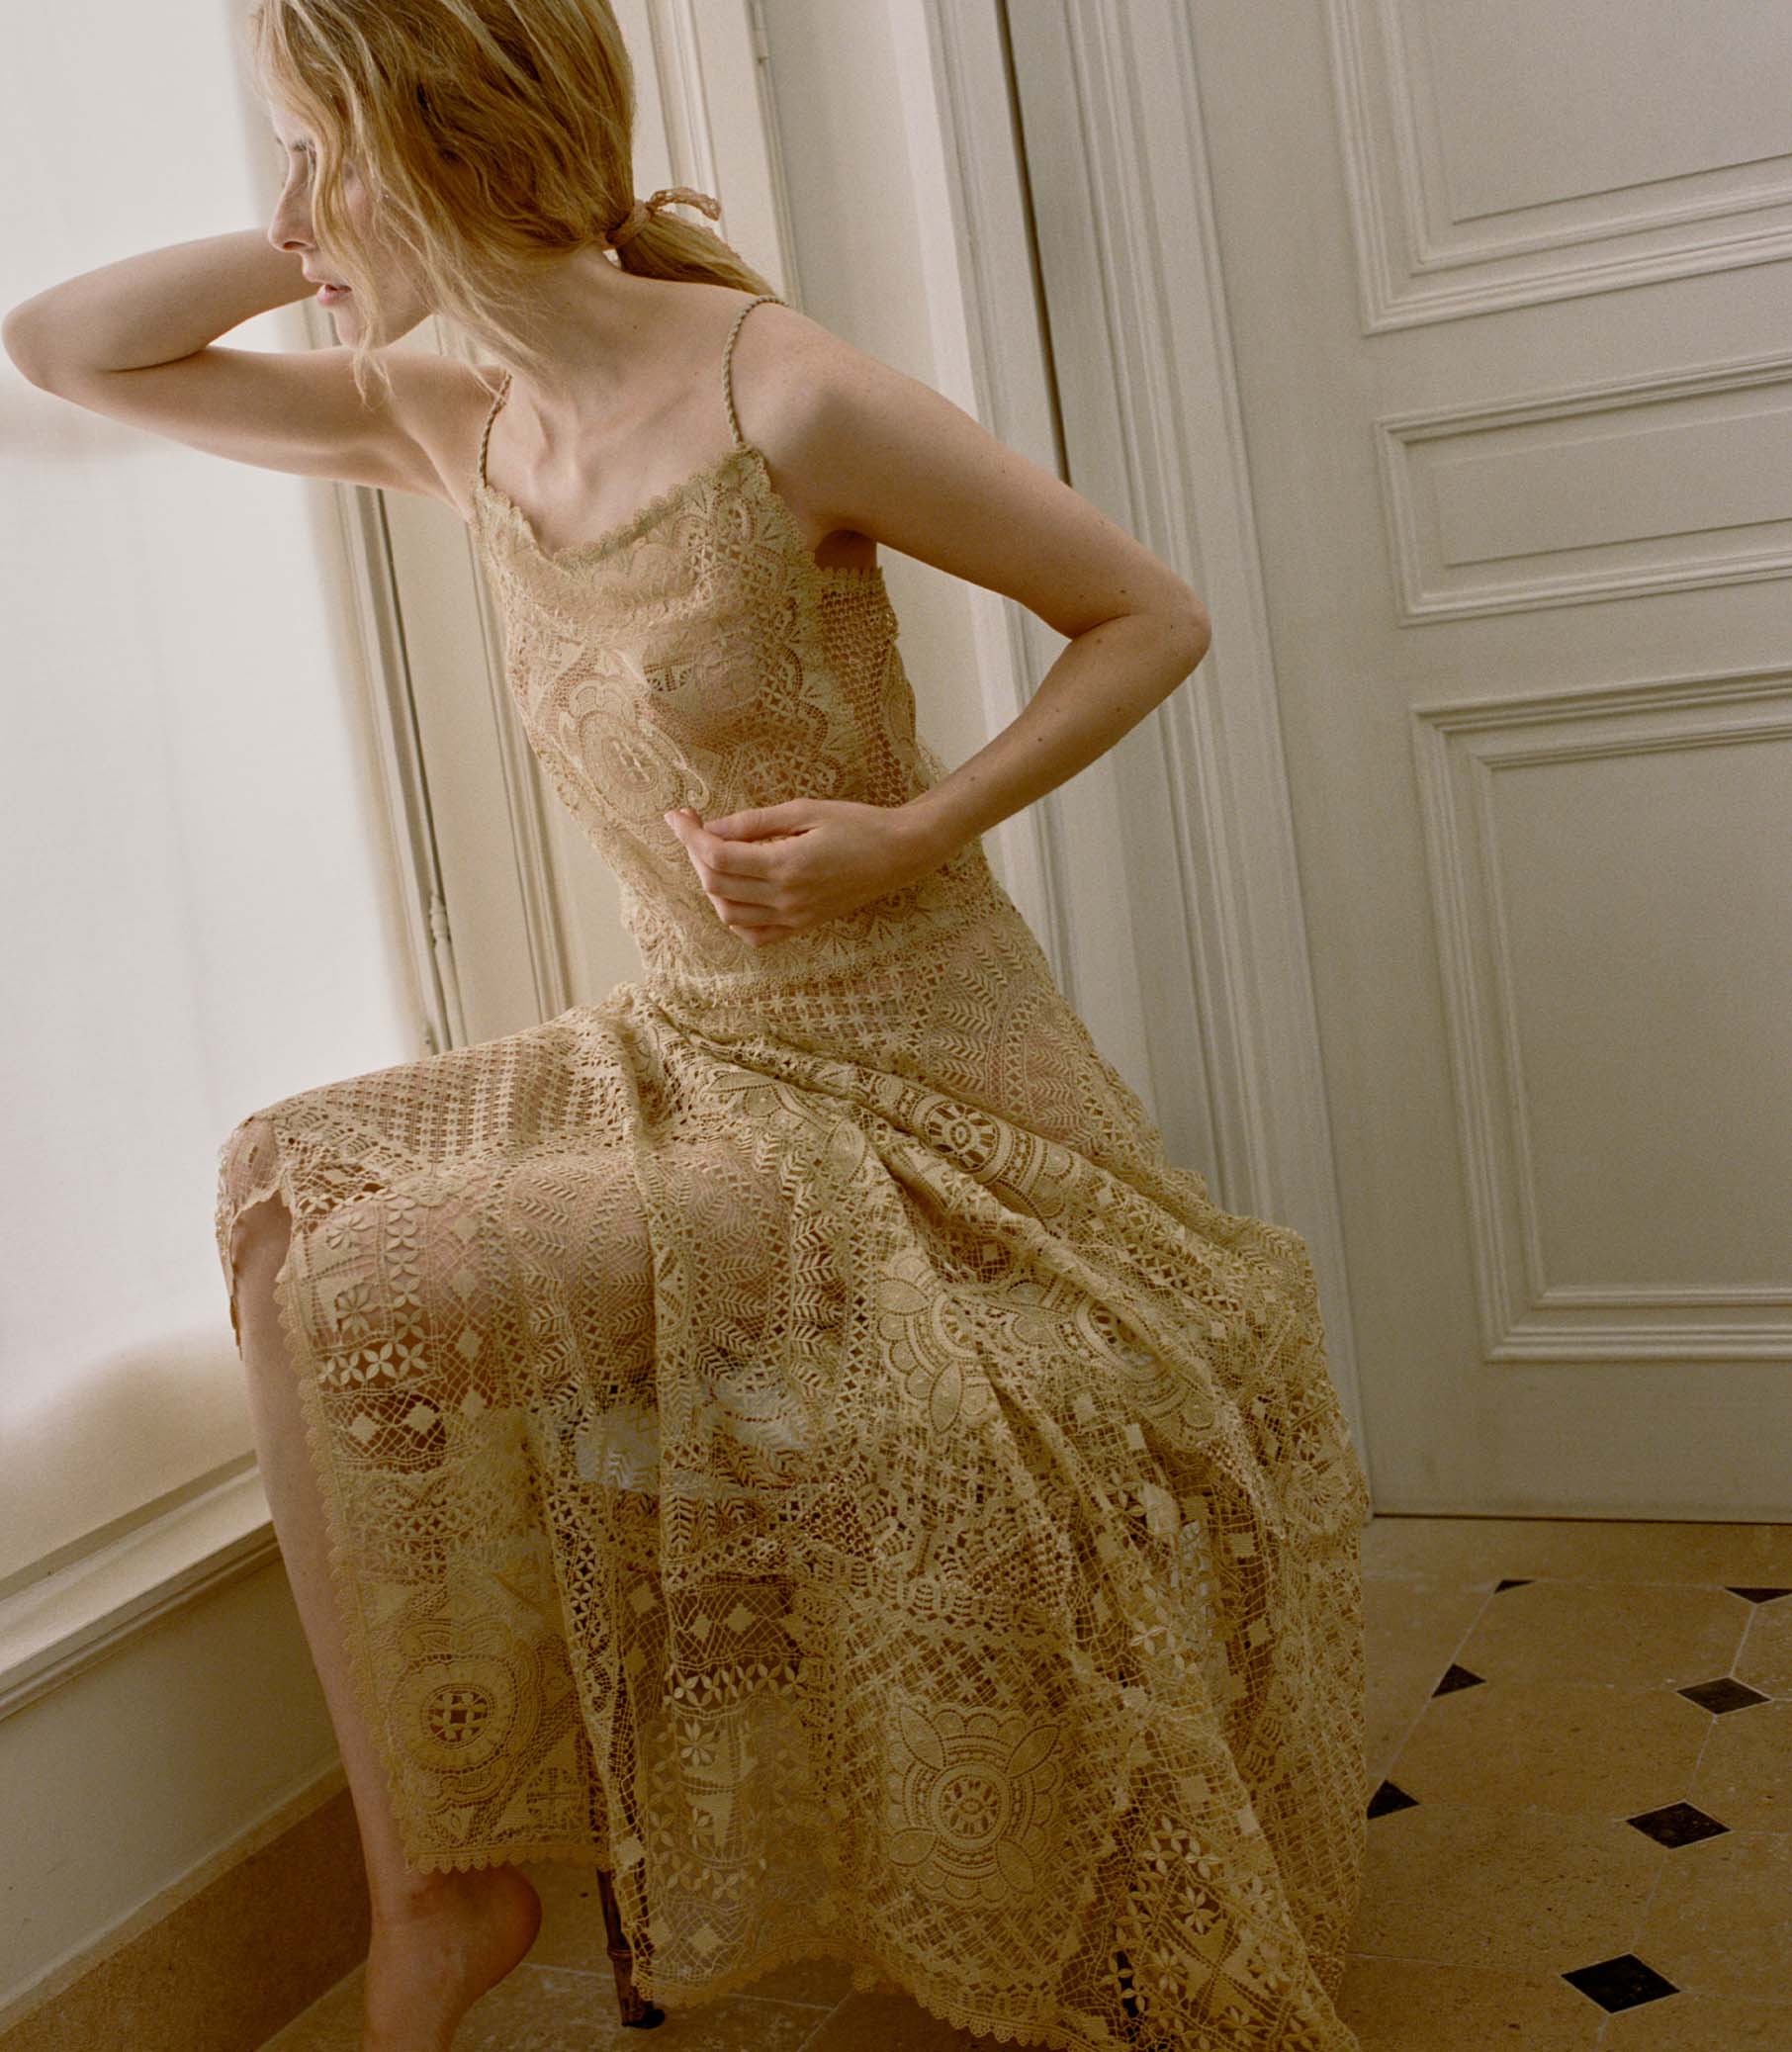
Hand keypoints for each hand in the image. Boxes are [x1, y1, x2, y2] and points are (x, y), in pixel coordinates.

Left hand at [661, 797, 943, 947]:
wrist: (900, 853)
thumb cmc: (857, 823)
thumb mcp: (804, 810)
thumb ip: (755, 823)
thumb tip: (712, 828)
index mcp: (786, 865)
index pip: (717, 857)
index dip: (689, 835)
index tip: (677, 815)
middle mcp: (786, 897)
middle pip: (715, 885)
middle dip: (695, 853)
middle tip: (696, 826)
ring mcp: (794, 916)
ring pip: (728, 914)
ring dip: (710, 885)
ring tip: (715, 855)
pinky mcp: (803, 925)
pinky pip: (755, 934)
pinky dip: (733, 916)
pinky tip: (734, 891)